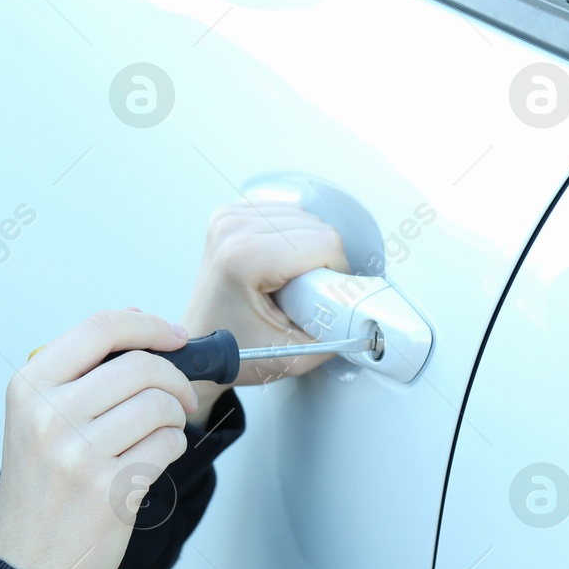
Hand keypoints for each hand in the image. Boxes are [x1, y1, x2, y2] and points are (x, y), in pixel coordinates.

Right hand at [0, 310, 198, 568]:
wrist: (29, 566)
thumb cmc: (42, 491)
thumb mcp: (37, 420)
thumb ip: (82, 372)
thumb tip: (138, 324)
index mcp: (30, 387)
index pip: (100, 327)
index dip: (150, 325)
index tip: (177, 336)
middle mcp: (49, 415)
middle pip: (141, 366)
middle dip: (176, 378)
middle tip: (181, 397)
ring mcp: (77, 453)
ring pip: (159, 406)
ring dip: (175, 418)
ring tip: (162, 434)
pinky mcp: (107, 489)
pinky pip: (166, 446)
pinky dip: (172, 449)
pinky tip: (154, 460)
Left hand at [179, 202, 349, 420]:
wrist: (198, 346)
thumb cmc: (234, 350)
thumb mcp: (293, 355)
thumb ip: (335, 336)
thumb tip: (369, 321)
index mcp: (245, 258)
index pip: (325, 243)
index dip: (337, 272)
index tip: (323, 298)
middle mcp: (234, 228)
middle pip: (317, 227)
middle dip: (322, 263)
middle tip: (302, 295)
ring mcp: (229, 217)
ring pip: (305, 217)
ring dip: (308, 248)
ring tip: (288, 281)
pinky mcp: (231, 213)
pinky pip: (287, 213)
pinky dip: (293, 237)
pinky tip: (279, 263)